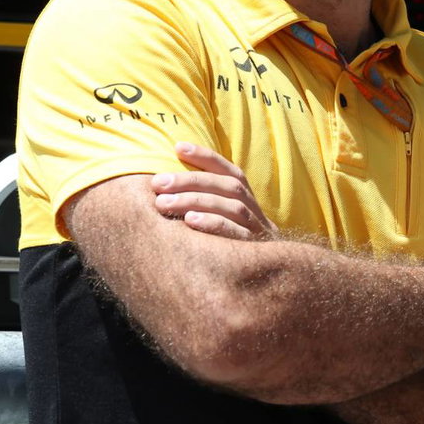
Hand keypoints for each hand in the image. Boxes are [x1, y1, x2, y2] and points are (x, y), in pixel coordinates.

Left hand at [152, 142, 278, 240]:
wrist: (266, 275)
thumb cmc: (228, 242)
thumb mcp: (221, 218)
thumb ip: (203, 200)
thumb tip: (164, 182)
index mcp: (246, 197)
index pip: (229, 170)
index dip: (205, 157)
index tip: (177, 147)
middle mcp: (254, 209)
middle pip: (227, 186)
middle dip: (190, 181)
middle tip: (157, 183)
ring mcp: (257, 229)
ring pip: (231, 206)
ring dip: (196, 200)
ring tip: (163, 203)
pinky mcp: (254, 250)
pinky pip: (236, 233)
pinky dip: (213, 223)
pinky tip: (188, 221)